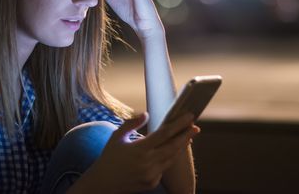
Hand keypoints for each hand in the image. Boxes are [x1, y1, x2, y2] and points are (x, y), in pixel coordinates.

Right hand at [81, 112, 198, 192]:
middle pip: (173, 146)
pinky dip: (170, 158)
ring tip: (189, 136)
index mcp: (139, 149)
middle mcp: (147, 162)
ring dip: (181, 146)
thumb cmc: (109, 157)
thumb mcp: (117, 137)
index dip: (178, 124)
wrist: (102, 184)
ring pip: (172, 158)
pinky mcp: (152, 183)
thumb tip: (147, 114)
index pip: (164, 133)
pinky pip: (164, 168)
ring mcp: (151, 174)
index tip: (188, 116)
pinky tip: (174, 150)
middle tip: (195, 126)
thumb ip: (132, 123)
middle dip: (186, 135)